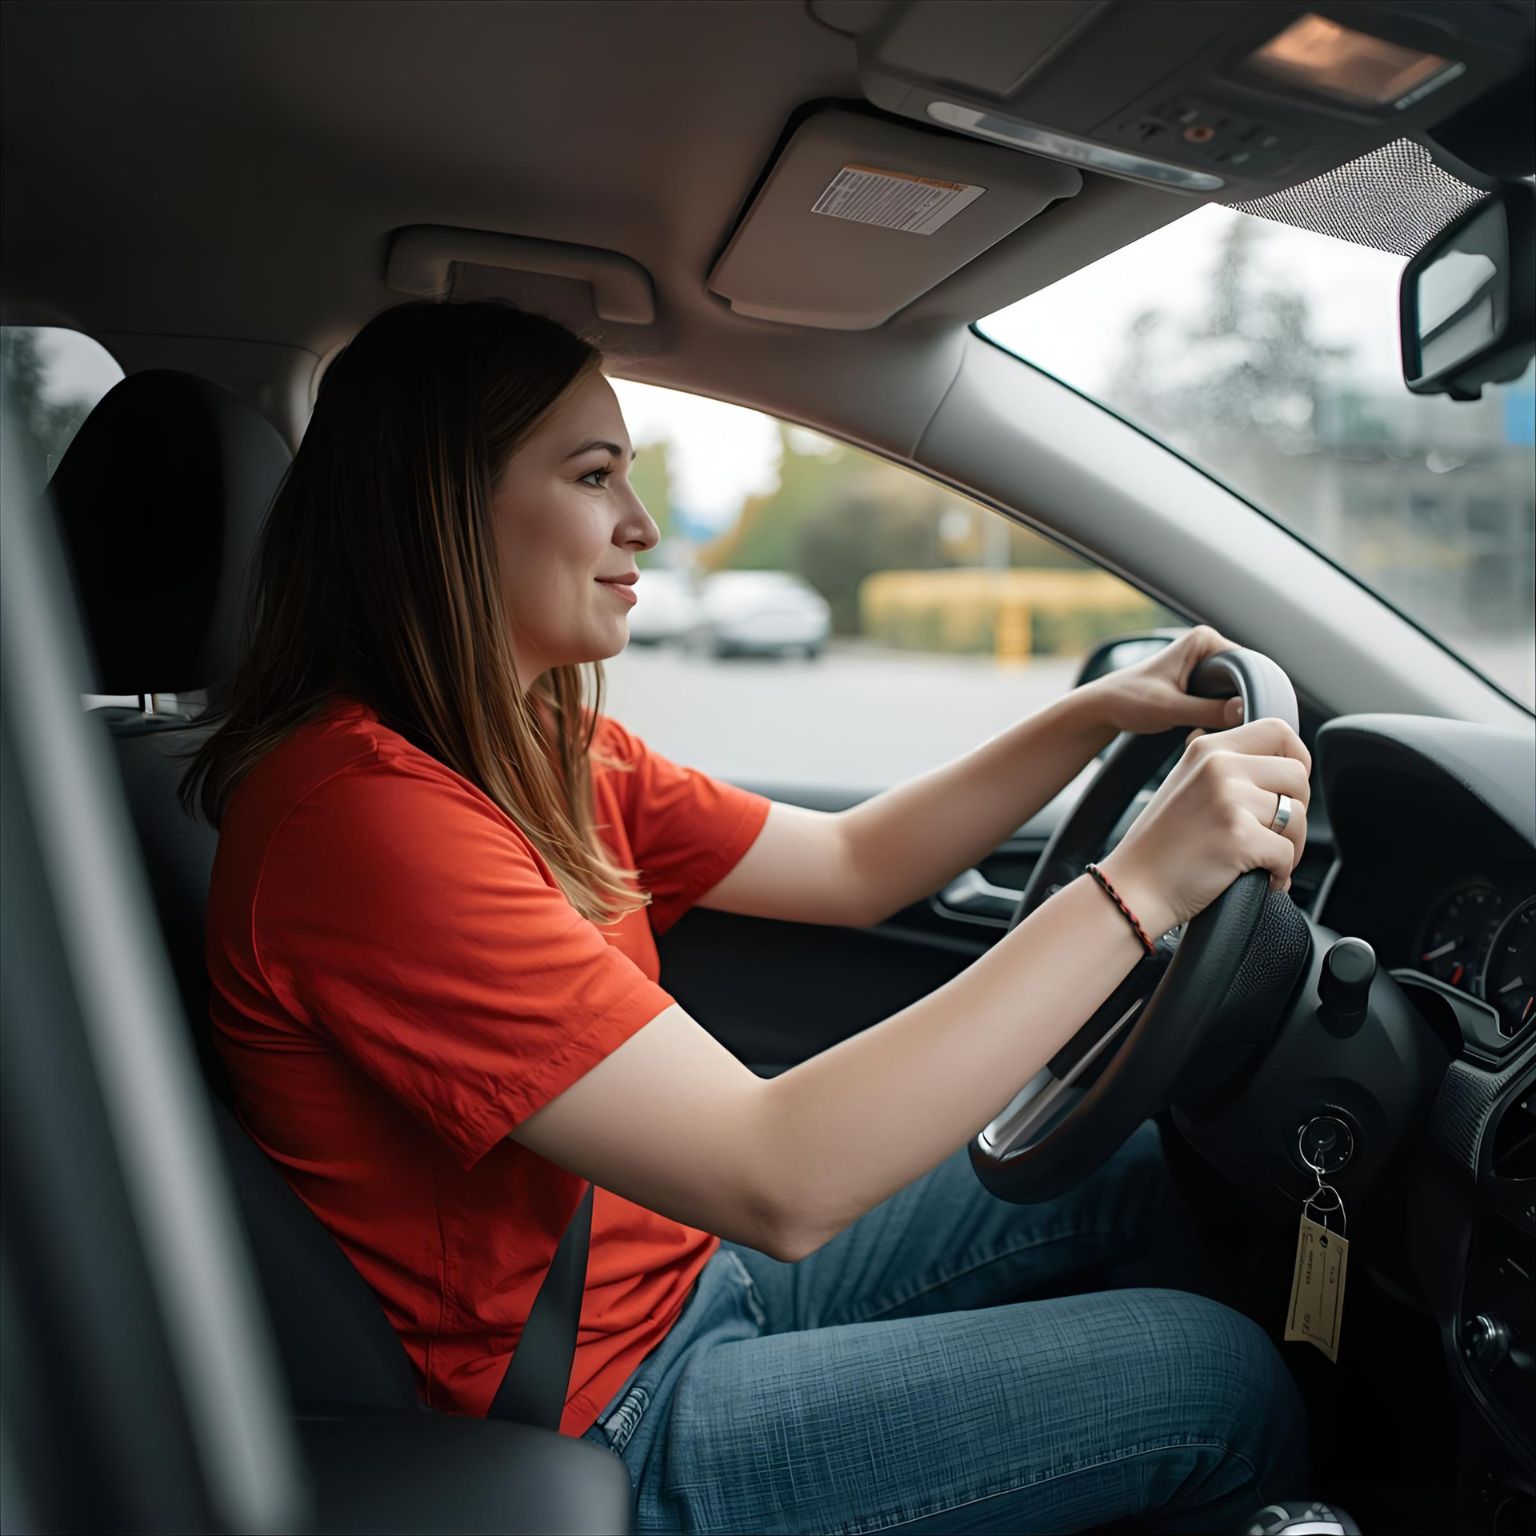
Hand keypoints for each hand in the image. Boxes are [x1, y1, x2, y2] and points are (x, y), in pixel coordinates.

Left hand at [1083, 626, 1247, 736]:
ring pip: (1234, 695)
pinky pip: (1223, 702)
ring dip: (1224, 715)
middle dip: (1233, 707)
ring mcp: (1206, 666)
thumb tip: (1244, 710)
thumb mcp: (1169, 708)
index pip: (1248, 667)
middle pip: (1244, 682)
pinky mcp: (1202, 684)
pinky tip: (1198, 729)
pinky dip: (1216, 718)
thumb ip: (1207, 710)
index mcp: (1204, 640)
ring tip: (1200, 728)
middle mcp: (1209, 647)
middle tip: (1212, 727)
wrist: (1103, 707)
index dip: (1246, 694)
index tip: (1234, 719)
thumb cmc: (1128, 700)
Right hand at [1098, 716, 1312, 935]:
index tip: (1288, 789)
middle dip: (1296, 810)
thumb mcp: (1186, 783)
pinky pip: (1287, 853)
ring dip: (1291, 847)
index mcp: (1208, 749)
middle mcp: (1219, 766)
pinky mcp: (1239, 837)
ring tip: (1265, 862)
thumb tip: (1279, 761)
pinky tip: (1259, 880)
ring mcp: (1229, 800)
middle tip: (1274, 834)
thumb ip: (1226, 766)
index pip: (1278, 731)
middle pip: (1297, 775)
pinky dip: (1280, 874)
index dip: (1296, 760)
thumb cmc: (1160, 845)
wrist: (1133, 887)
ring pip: (1298, 817)